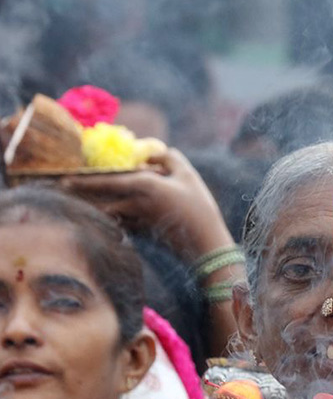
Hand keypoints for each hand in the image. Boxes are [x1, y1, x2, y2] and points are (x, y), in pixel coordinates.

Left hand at [60, 148, 233, 263]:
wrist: (207, 248)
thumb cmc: (200, 209)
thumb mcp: (189, 176)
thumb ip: (168, 157)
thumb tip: (149, 150)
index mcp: (145, 185)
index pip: (106, 180)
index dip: (82, 179)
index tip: (63, 177)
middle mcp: (135, 203)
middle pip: (97, 198)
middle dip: (78, 194)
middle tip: (59, 188)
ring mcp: (136, 221)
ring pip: (104, 211)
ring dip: (89, 207)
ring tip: (74, 202)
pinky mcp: (141, 233)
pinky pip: (117, 223)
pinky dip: (107, 219)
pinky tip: (101, 217)